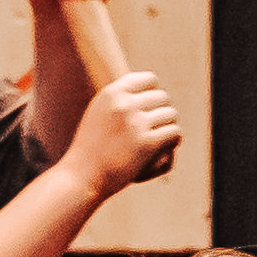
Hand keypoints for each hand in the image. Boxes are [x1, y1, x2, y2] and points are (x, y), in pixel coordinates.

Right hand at [67, 67, 181, 194]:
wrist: (82, 177)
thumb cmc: (89, 150)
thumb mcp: (98, 114)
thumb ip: (119, 101)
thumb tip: (147, 87)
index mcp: (112, 93)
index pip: (149, 79)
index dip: (154, 93)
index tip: (152, 107)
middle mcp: (124, 104)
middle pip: (163, 97)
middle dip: (162, 112)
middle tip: (158, 126)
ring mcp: (136, 123)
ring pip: (171, 115)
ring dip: (170, 126)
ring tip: (165, 136)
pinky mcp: (147, 143)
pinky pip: (174, 133)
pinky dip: (174, 140)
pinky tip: (169, 146)